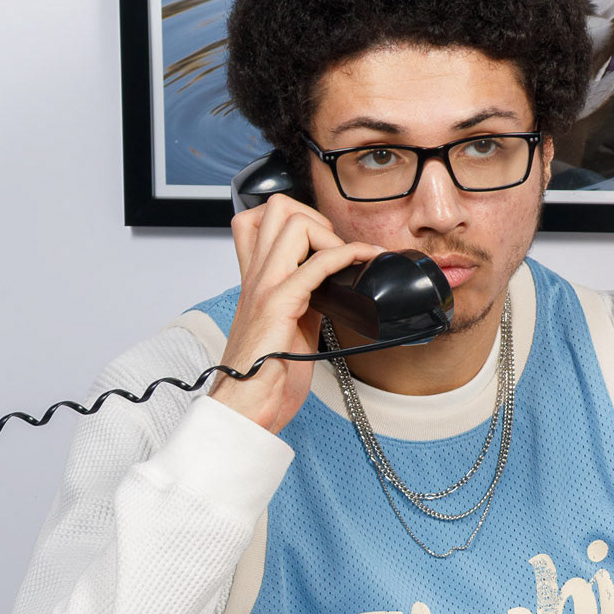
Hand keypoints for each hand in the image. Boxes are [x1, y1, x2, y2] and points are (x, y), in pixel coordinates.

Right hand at [209, 194, 384, 433]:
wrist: (247, 405)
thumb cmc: (266, 373)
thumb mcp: (289, 324)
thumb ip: (306, 298)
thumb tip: (337, 284)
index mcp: (255, 278)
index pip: (259, 218)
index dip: (298, 218)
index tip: (326, 242)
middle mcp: (256, 275)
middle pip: (277, 208)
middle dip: (316, 217)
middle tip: (337, 248)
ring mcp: (265, 287)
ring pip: (294, 223)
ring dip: (332, 234)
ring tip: (351, 259)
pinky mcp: (279, 305)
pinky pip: (317, 264)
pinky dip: (348, 255)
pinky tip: (366, 261)